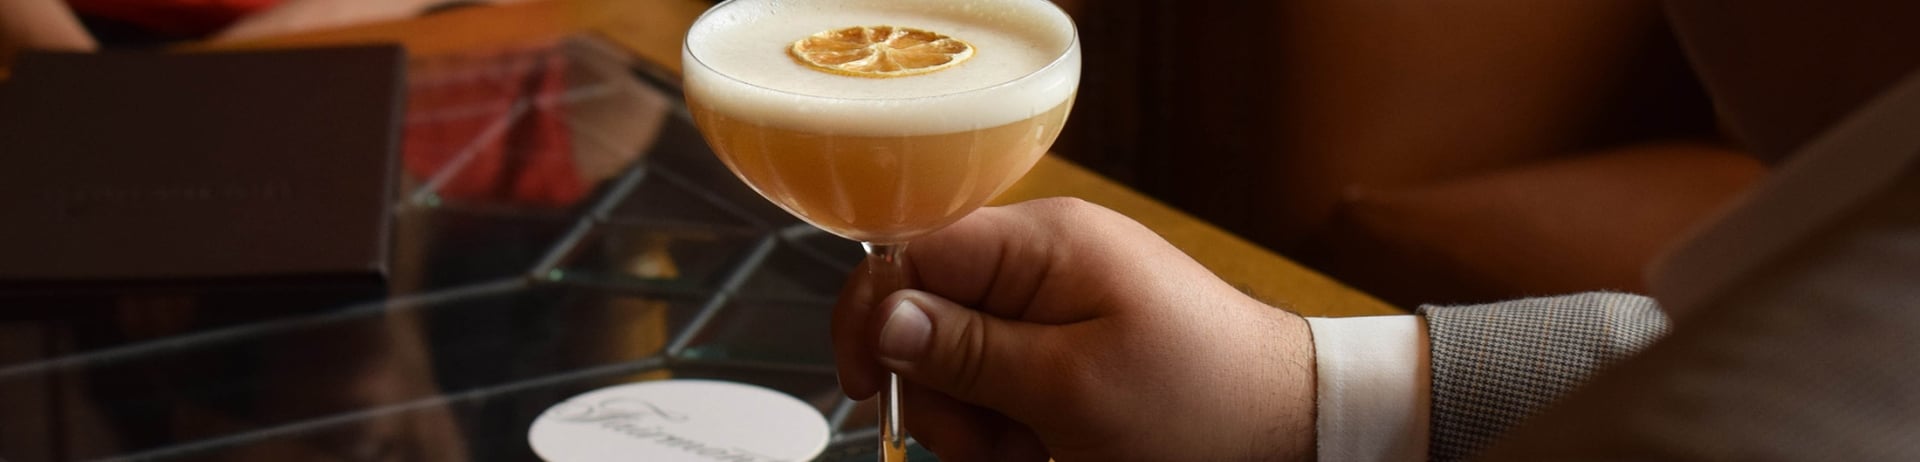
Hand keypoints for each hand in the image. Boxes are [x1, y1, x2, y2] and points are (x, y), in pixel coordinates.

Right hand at [832, 198, 1316, 460]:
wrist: (1296, 431)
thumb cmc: (1205, 402)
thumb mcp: (1069, 387)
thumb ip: (968, 350)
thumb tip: (883, 317)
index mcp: (1042, 244)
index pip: (913, 255)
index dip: (876, 320)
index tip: (868, 389)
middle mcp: (1044, 263)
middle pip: (929, 321)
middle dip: (945, 397)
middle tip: (994, 448)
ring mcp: (1058, 307)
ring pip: (961, 366)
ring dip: (979, 426)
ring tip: (1034, 456)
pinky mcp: (1071, 350)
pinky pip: (1004, 386)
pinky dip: (1010, 429)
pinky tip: (1047, 452)